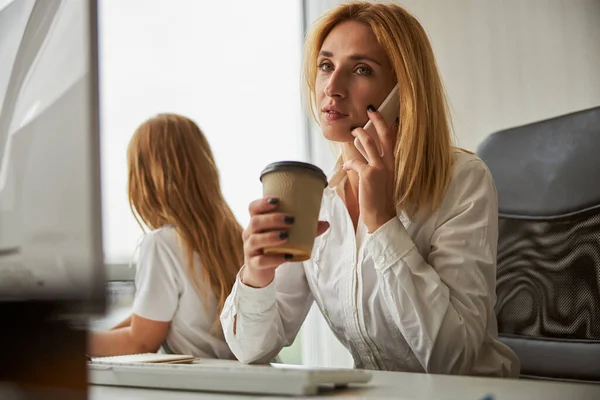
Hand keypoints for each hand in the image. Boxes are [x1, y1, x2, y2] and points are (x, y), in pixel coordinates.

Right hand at [241, 197, 329, 287]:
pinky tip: (286, 257)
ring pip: (255, 240)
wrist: (261, 270)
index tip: (277, 200)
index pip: (253, 208)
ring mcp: (250, 249)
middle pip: (255, 222)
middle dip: (272, 219)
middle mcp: (250, 233)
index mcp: (257, 222)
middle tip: (291, 220)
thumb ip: (304, 230)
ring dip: (271, 237)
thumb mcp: (287, 236)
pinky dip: (274, 259)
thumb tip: (325, 223)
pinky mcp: (253, 264)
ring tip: (286, 236)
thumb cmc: (274, 247)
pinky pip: (260, 261)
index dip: (262, 203)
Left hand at [342, 107, 397, 232]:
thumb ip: (375, 164)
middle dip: (377, 120)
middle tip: (370, 109)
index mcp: (394, 163)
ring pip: (369, 143)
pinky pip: (355, 161)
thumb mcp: (382, 178)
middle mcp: (389, 163)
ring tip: (353, 130)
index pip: (393, 139)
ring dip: (359, 134)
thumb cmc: (379, 198)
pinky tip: (346, 167)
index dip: (388, 125)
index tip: (382, 114)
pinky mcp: (369, 174)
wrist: (381, 216)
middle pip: (384, 135)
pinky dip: (349, 163)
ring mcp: (380, 168)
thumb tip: (364, 153)